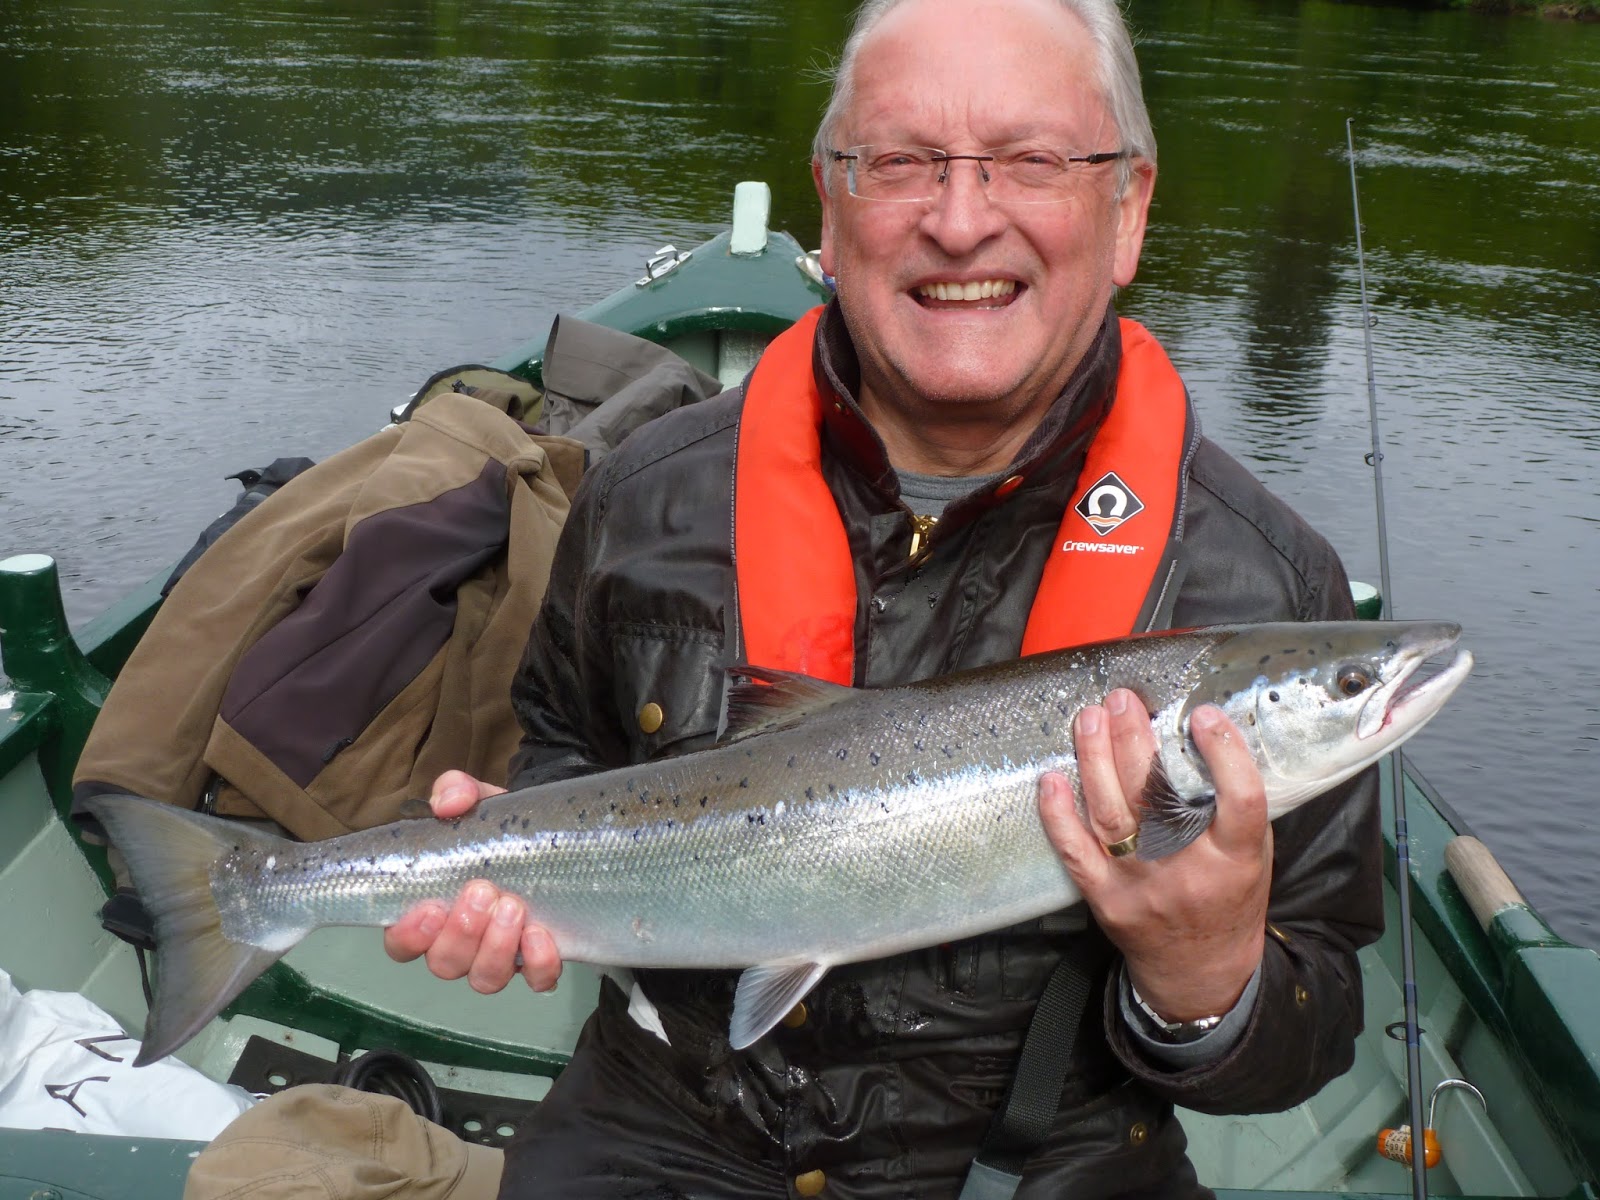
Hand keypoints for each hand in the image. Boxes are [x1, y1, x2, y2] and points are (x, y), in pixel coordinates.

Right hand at [382, 770, 563, 992]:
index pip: (402, 944)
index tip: (430, 907)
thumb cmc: (499, 827)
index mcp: (433, 911)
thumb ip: (455, 791)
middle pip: (444, 964)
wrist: (552, 834)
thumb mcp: (477, 800)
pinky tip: (541, 935)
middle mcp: (462, 942)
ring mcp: (500, 956)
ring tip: (513, 907)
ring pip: (484, 979)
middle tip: (483, 891)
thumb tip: (448, 804)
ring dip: (496, 948)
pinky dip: (538, 965)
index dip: (408, 936)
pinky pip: (536, 980)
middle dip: (462, 933)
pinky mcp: (539, 961)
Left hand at [1039, 689, 1269, 1021]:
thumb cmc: (1228, 901)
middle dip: (1136, 741)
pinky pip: (1075, 852)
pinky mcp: (1105, 899)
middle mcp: (1187, 872)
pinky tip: (1050, 778)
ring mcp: (1140, 886)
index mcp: (1235, 860)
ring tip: (1090, 718)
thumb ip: (1234, 806)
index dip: (1224, 754)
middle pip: (1159, 798)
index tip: (1203, 715)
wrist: (1200, 974)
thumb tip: (1204, 734)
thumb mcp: (1253, 856)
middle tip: (1123, 699)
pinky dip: (1058, 815)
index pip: (1239, 801)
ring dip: (1096, 761)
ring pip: (1111, 816)